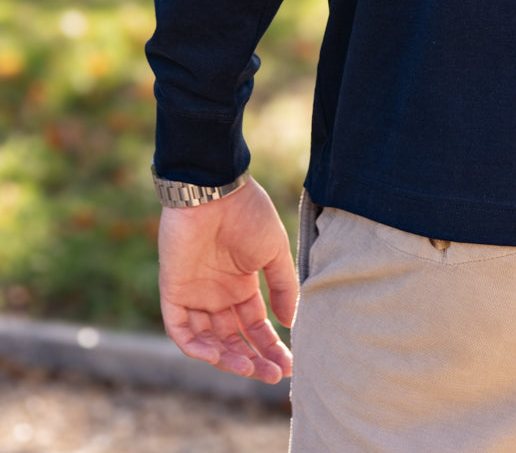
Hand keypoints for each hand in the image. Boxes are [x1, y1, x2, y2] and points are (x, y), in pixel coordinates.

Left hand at [158, 176, 297, 382]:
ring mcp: (195, 295)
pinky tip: (218, 355)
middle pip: (234, 339)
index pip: (255, 326)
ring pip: (208, 341)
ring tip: (250, 369)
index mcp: (241, 285)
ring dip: (228, 359)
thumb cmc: (248, 214)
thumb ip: (282, 286)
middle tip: (273, 375)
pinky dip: (196, 347)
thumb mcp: (274, 251)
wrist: (214, 190)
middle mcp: (217, 295)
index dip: (270, 347)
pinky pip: (180, 330)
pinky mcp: (173, 292)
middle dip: (253, 360)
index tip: (289, 365)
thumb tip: (291, 323)